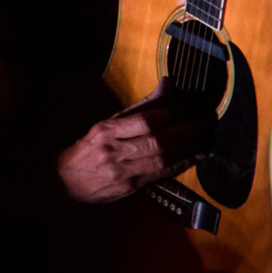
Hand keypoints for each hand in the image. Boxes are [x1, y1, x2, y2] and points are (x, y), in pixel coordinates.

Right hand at [55, 78, 212, 203]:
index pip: (141, 121)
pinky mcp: (129, 187)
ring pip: (161, 160)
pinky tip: (192, 157)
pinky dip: (178, 165)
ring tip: (204, 140)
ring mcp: (122, 172)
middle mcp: (114, 151)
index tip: (182, 108)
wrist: (66, 180)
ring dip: (186, 150)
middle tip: (204, 122)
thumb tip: (167, 85)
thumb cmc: (91, 148)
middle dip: (184, 132)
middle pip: (156, 142)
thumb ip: (139, 108)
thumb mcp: (107, 124)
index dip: (165, 116)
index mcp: (106, 131)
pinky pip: (159, 175)